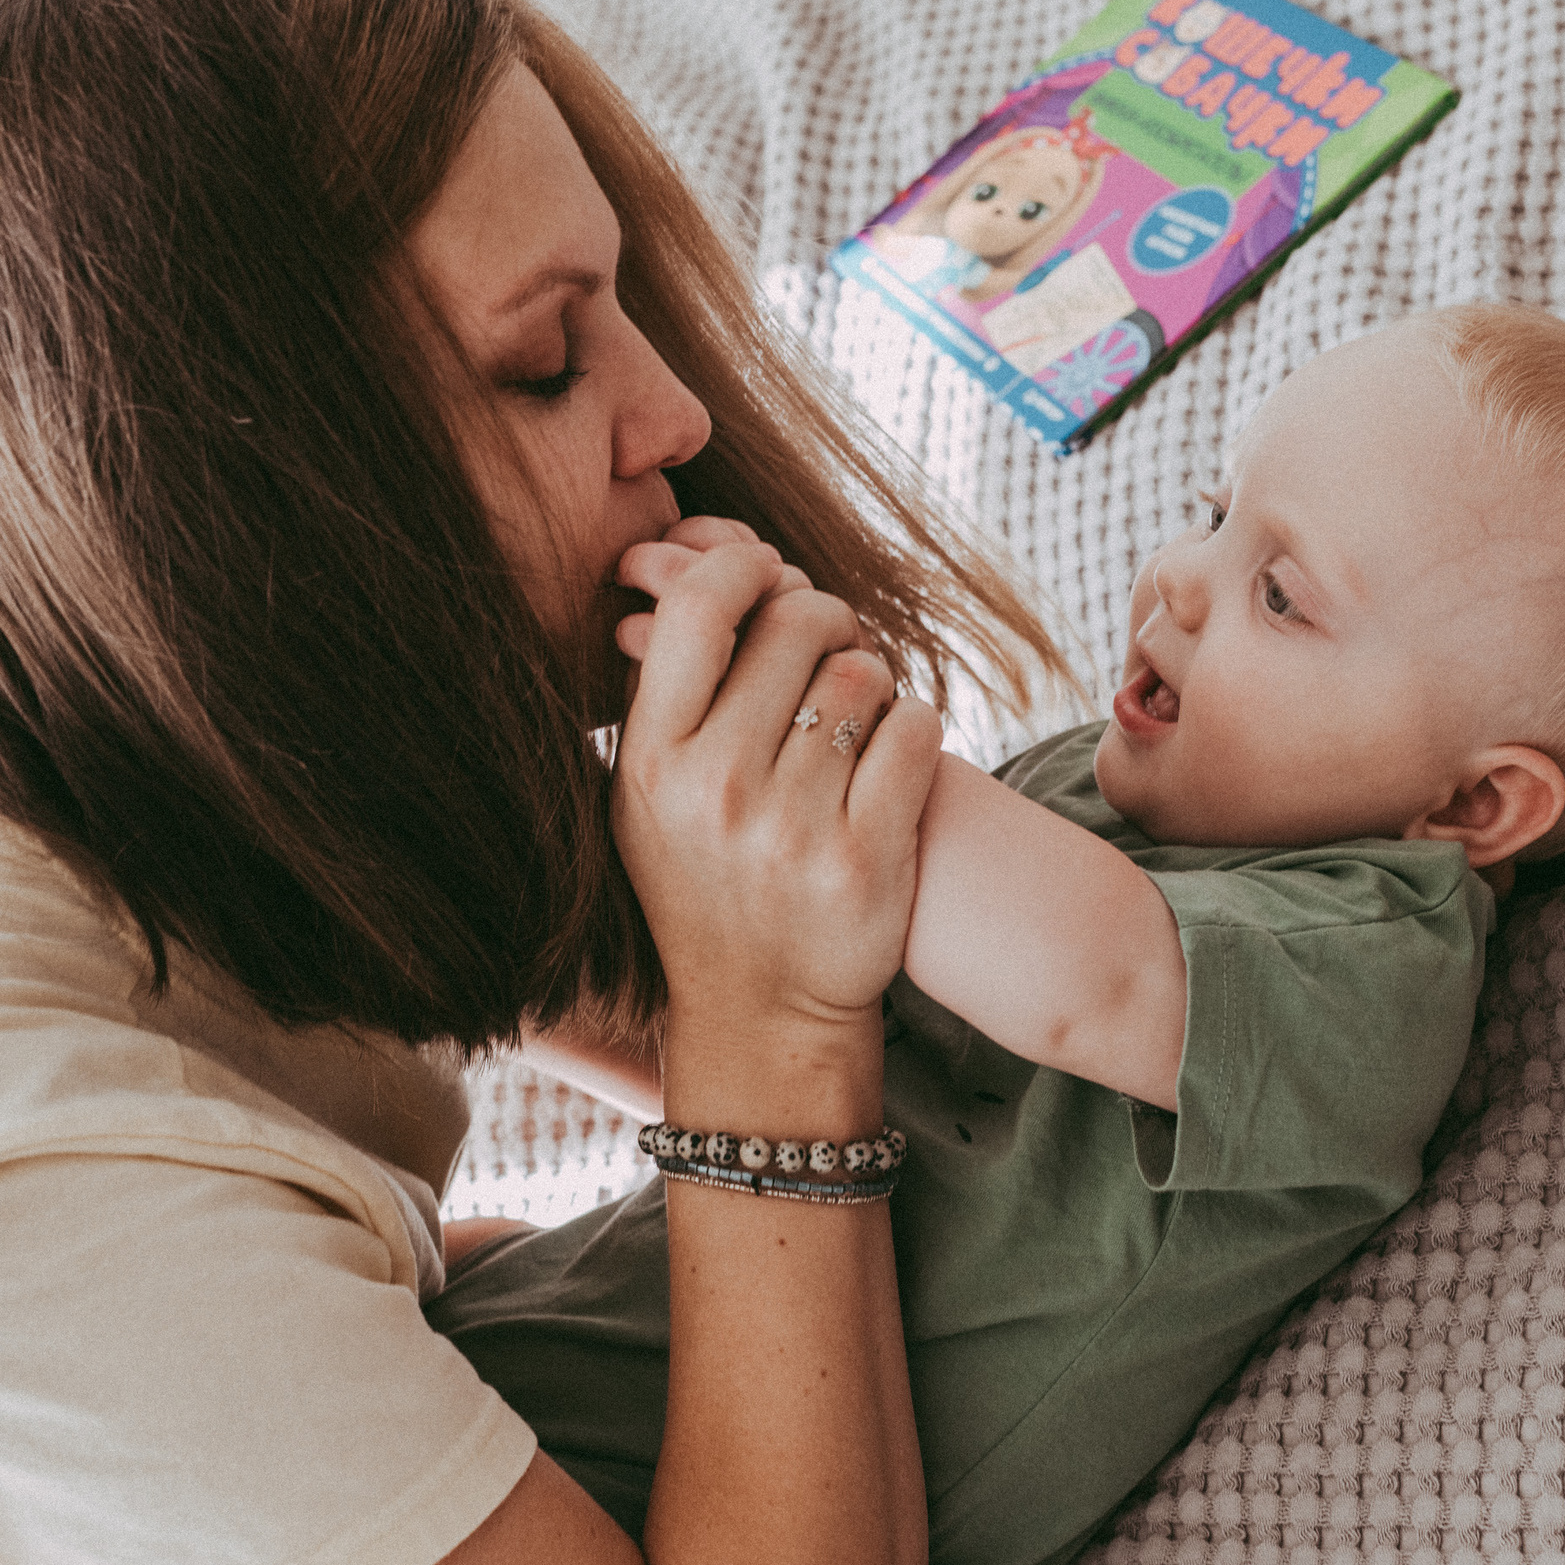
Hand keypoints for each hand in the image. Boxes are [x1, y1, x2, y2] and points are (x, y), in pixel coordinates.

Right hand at [611, 536, 940, 1046]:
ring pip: (864, 672)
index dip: (744, 566)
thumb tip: (697, 554)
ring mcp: (793, 828)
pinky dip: (914, 725)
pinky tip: (892, 752)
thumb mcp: (647, 793)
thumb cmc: (705, 877)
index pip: (700, 607)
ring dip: (872, 676)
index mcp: (650, 761)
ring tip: (857, 713)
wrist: (762, 1009)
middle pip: (797, 624)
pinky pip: (916, 729)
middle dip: (825, 619)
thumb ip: (666, 684)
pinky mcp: (868, 859)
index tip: (767, 576)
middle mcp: (716, 791)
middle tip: (829, 647)